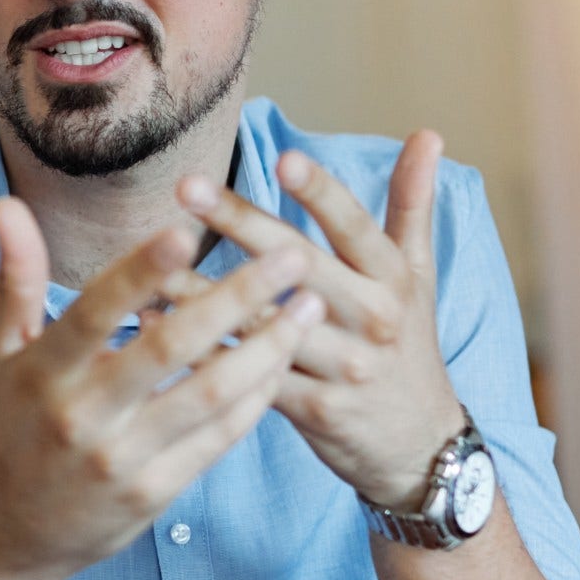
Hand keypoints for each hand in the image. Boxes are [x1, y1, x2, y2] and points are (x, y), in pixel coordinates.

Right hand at [0, 197, 323, 579]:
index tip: (188, 230)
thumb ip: (16, 276)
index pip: (96, 311)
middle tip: (291, 254)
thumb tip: (6, 203)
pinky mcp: (154, 493)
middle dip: (239, 297)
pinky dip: (255, 397)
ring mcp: (122, 458)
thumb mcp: (0, 351)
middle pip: (171, 348)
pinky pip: (218, 438)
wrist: (9, 535)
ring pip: (210, 394)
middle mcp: (83, 415)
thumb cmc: (9, 424)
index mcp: (43, 371)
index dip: (140, 272)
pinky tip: (283, 359)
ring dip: (268, 346)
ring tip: (309, 305)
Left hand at [177, 132, 464, 510]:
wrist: (420, 446)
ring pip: (262, 323)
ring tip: (151, 258)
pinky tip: (153, 323)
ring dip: (201, 290)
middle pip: (298, 264)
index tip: (281, 156)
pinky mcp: (312, 410)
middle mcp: (370, 320)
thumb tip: (428, 133)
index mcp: (391, 280)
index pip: (354, 227)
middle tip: (186, 187)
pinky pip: (248, 376)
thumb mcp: (418, 275)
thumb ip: (412, 205)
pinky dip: (201, 351)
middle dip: (239, 222)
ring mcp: (342, 368)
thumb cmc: (409, 344)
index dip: (320, 192)